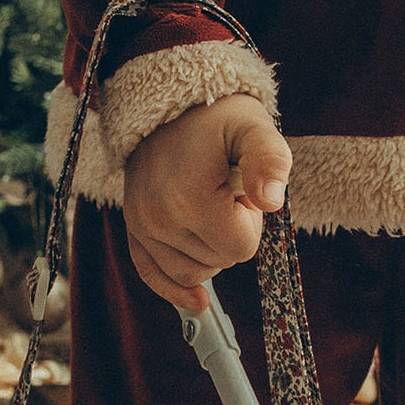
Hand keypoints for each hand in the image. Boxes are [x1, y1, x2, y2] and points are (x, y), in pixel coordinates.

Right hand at [122, 93, 291, 311]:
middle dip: (230, 234)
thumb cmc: (219, 118)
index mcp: (191, 199)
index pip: (241, 248)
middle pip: (220, 263)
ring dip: (209, 249)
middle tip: (222, 192)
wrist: (169, 103)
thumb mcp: (254, 129)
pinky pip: (154, 275)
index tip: (239, 191)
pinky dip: (175, 288)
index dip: (250, 223)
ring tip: (205, 202)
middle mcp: (160, 218)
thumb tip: (270, 199)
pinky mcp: (134, 229)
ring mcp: (143, 225)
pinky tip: (197, 301)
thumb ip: (270, 161)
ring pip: (194, 273)